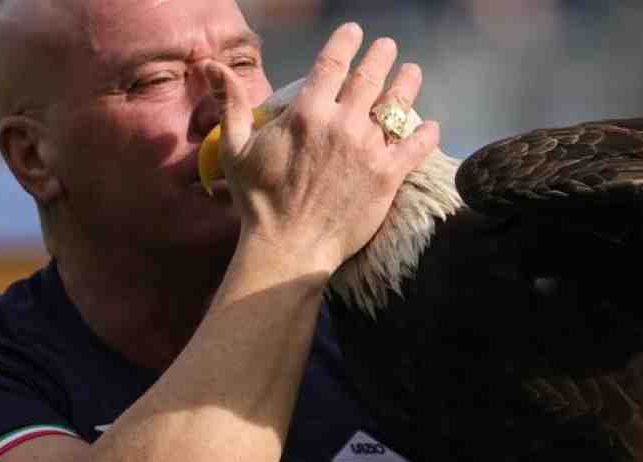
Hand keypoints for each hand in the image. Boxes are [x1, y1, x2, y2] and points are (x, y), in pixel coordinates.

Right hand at [203, 23, 440, 278]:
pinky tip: (431, 125)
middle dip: (382, 56)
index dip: (346, 43)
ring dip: (407, 84)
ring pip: (396, 106)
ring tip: (413, 72)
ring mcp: (369, 149)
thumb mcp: (235, 149)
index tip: (355, 32)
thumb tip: (211, 66)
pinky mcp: (388, 176)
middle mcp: (343, 123)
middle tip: (389, 47)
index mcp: (307, 112)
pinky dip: (426, 133)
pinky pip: (415, 147)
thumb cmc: (259, 200)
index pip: (333, 64)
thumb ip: (232, 104)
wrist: (289, 246)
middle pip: (370, 78)